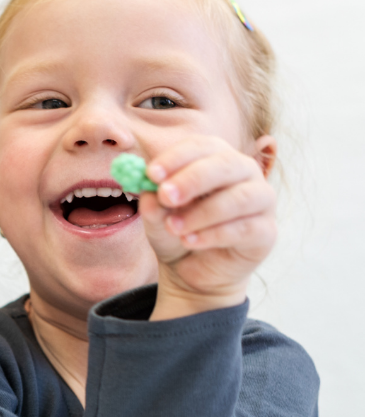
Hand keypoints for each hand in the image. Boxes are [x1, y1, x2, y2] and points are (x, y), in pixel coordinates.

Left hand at [139, 135, 276, 320]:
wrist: (192, 270)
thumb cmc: (176, 231)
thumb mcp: (157, 219)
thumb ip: (154, 205)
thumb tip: (149, 193)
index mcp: (215, 158)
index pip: (201, 146)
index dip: (176, 158)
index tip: (151, 174)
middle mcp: (244, 173)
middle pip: (226, 164)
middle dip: (192, 179)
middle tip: (166, 196)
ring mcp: (261, 200)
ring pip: (238, 198)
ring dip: (202, 213)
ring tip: (173, 228)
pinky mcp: (266, 231)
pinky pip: (245, 228)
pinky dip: (214, 235)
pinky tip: (190, 242)